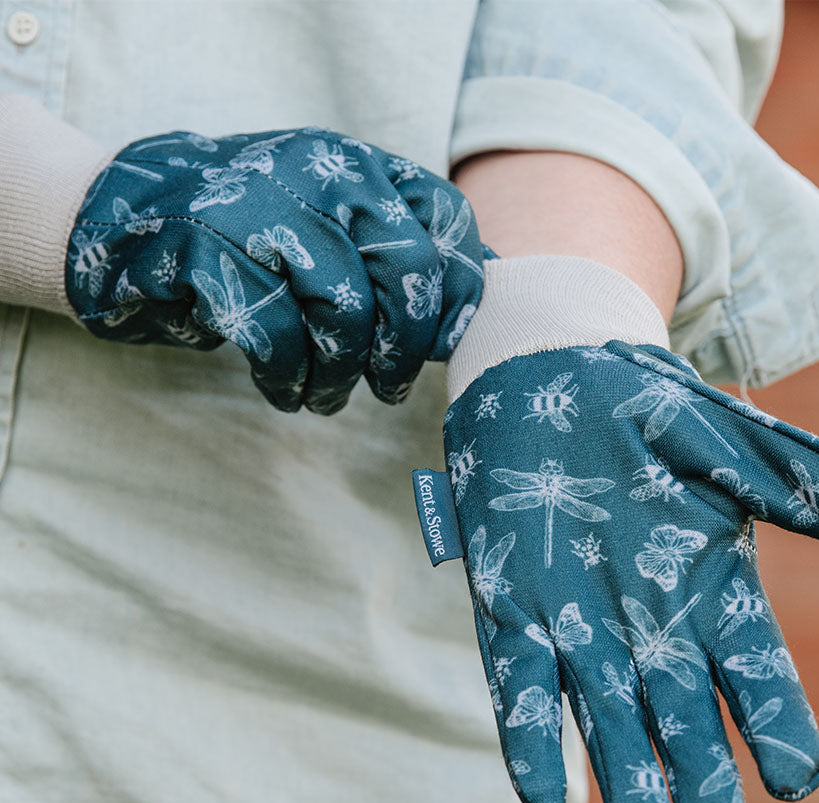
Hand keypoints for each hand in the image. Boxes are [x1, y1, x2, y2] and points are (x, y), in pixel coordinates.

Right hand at [67, 127, 483, 411]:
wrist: (124, 219)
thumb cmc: (248, 242)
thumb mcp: (329, 228)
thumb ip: (392, 257)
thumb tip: (468, 314)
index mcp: (358, 165)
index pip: (445, 221)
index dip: (457, 292)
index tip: (441, 342)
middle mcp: (320, 174)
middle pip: (406, 271)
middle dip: (407, 347)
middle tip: (390, 387)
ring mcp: (261, 205)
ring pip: (347, 310)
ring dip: (342, 374)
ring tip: (324, 396)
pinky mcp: (209, 249)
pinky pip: (280, 338)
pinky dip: (289, 379)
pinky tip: (284, 390)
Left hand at [442, 264, 818, 802]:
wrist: (552, 370)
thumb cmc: (648, 408)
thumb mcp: (730, 440)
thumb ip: (805, 484)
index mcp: (714, 590)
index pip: (759, 673)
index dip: (778, 725)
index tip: (796, 779)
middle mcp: (650, 623)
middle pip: (685, 714)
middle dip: (703, 776)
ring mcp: (578, 622)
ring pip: (607, 712)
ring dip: (624, 769)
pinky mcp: (509, 607)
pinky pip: (520, 681)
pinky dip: (530, 734)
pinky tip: (539, 792)